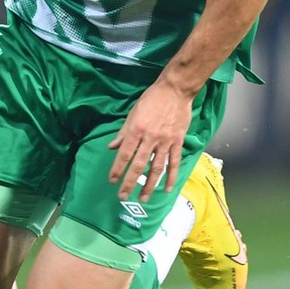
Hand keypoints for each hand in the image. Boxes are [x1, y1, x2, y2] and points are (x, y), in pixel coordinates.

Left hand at [108, 80, 194, 201]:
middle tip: (123, 196)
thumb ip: (123, 132)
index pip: (124, 154)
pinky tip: (167, 189)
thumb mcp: (133, 113)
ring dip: (150, 185)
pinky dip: (171, 177)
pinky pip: (174, 162)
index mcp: (136, 130)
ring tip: (144, 198)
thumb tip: (111, 147)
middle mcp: (150, 138)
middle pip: (139, 165)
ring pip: (157, 168)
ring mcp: (165, 142)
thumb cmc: (152, 99)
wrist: (175, 90)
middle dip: (130, 183)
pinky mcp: (178, 142)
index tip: (112, 182)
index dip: (117, 169)